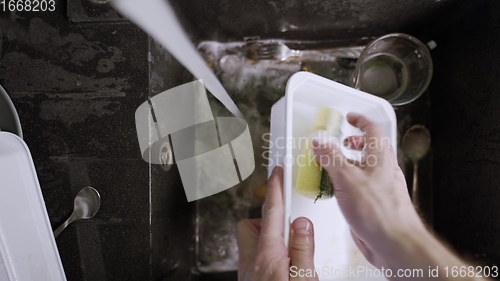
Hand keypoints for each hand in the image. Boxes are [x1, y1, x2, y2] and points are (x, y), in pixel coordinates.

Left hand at [237, 166, 318, 280]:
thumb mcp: (304, 279)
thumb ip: (303, 250)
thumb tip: (302, 223)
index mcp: (268, 254)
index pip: (271, 213)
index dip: (275, 189)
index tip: (277, 172)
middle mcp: (252, 260)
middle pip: (251, 224)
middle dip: (268, 218)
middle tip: (288, 224)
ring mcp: (248, 270)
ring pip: (250, 240)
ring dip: (268, 237)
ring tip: (290, 248)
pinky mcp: (249, 279)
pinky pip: (254, 256)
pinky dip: (268, 252)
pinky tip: (283, 264)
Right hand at [313, 113, 426, 268]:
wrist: (394, 243)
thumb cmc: (379, 211)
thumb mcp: (347, 178)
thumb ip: (331, 157)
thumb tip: (319, 141)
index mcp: (380, 157)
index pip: (373, 130)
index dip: (360, 121)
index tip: (350, 117)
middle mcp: (382, 170)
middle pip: (370, 149)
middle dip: (354, 143)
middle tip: (341, 141)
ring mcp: (379, 188)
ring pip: (364, 168)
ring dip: (348, 164)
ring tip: (332, 165)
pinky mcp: (374, 204)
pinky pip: (359, 187)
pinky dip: (347, 183)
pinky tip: (336, 191)